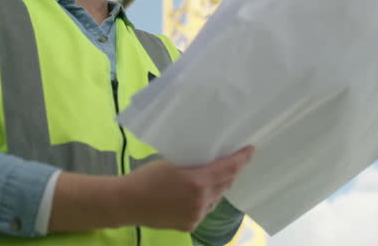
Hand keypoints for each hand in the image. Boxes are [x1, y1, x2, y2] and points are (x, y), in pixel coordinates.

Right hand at [118, 145, 254, 230]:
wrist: (127, 202)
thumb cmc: (147, 177)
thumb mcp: (173, 163)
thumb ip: (194, 165)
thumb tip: (210, 162)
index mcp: (198, 182)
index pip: (228, 169)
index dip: (242, 159)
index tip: (250, 150)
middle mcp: (202, 201)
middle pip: (225, 184)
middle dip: (231, 173)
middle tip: (233, 162)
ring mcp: (197, 216)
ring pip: (215, 199)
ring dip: (217, 188)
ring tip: (212, 178)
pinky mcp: (190, 226)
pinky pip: (204, 210)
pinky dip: (204, 201)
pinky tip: (195, 195)